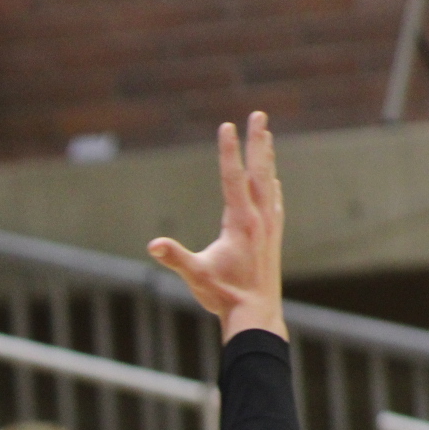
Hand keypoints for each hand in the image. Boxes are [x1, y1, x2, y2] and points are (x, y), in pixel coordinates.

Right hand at [148, 112, 285, 341]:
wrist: (256, 314)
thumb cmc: (224, 296)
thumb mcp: (196, 276)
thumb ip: (175, 258)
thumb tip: (153, 245)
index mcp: (240, 222)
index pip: (232, 178)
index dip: (228, 151)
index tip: (227, 125)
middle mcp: (259, 218)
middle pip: (259, 171)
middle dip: (257, 141)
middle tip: (259, 114)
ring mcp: (270, 226)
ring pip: (270, 183)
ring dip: (267, 158)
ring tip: (267, 138)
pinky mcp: (273, 237)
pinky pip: (275, 202)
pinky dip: (273, 186)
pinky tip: (274, 182)